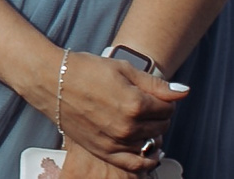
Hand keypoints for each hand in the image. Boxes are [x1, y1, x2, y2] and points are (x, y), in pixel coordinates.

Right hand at [50, 49, 179, 172]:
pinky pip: (135, 164)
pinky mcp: (104, 150)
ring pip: (150, 143)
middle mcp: (128, 126)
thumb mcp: (122, 68)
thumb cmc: (84, 69)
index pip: (168, 107)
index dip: (163, 99)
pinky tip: (149, 152)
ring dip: (151, 132)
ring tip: (141, 121)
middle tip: (145, 104)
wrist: (49, 80)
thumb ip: (155, 84)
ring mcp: (116, 141)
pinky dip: (146, 160)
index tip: (152, 93)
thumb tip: (184, 92)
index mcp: (135, 103)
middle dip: (158, 114)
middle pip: (161, 125)